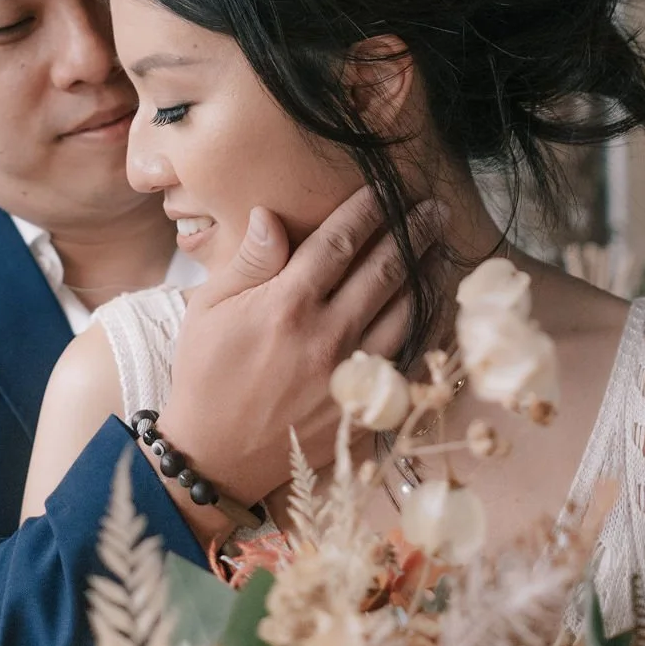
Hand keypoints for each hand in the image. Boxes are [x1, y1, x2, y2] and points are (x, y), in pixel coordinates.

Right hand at [157, 188, 445, 512]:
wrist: (214, 457)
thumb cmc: (206, 375)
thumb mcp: (209, 309)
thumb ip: (249, 261)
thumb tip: (270, 214)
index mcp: (287, 306)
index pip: (339, 242)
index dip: (368, 210)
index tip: (386, 189)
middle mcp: (326, 336)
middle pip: (384, 271)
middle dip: (412, 233)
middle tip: (433, 209)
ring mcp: (350, 375)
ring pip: (406, 313)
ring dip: (427, 276)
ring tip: (438, 250)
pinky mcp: (364, 408)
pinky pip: (408, 361)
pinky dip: (428, 329)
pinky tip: (436, 308)